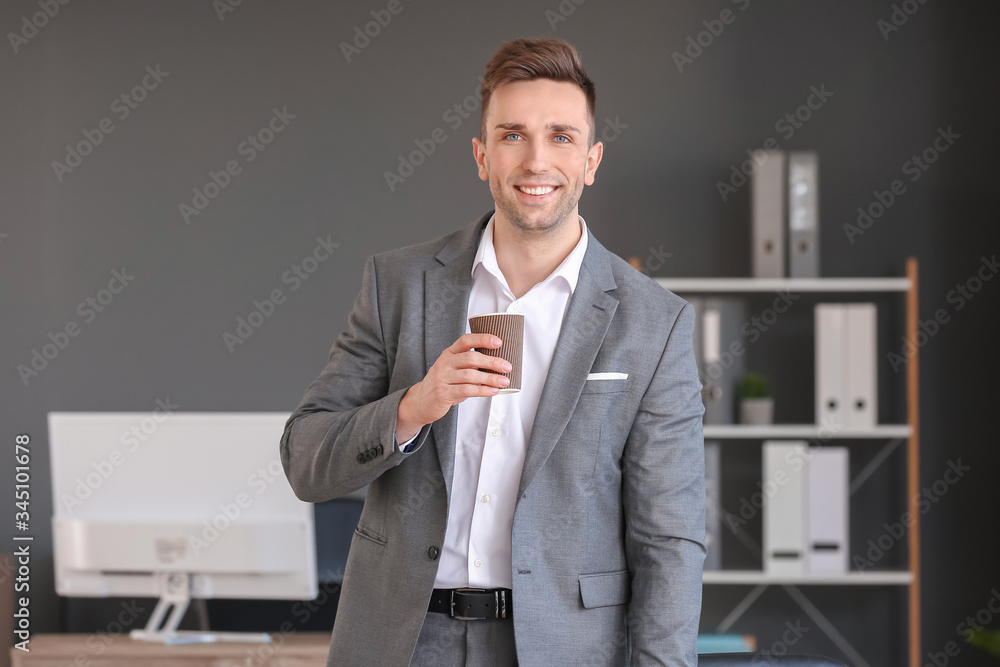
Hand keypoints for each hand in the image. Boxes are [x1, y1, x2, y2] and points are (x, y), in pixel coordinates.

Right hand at [396, 333, 511, 440]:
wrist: (420, 402)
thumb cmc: (443, 384)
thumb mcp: (453, 369)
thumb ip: (470, 365)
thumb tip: (498, 365)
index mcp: (449, 353)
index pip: (465, 340)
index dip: (482, 339)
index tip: (498, 342)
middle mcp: (445, 363)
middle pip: (470, 358)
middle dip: (491, 361)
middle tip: (507, 366)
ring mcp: (443, 378)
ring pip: (470, 375)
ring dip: (490, 378)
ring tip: (504, 381)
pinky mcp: (444, 393)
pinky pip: (466, 390)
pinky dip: (482, 390)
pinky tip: (492, 391)